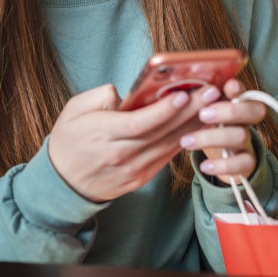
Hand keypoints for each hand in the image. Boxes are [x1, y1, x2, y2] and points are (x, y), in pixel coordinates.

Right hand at [48, 83, 222, 202]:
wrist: (63, 183)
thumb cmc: (69, 140)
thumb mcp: (73, 110)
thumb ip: (100, 96)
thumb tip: (128, 93)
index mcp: (102, 135)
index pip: (139, 123)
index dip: (164, 110)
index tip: (184, 94)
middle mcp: (121, 154)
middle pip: (162, 132)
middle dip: (190, 111)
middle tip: (213, 93)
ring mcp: (133, 169)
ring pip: (170, 144)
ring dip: (195, 125)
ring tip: (214, 105)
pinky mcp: (142, 177)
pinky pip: (167, 155)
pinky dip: (186, 140)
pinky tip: (201, 125)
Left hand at [178, 78, 266, 184]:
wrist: (220, 158)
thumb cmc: (207, 126)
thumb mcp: (202, 111)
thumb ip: (196, 100)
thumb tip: (178, 90)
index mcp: (236, 102)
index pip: (245, 90)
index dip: (239, 88)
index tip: (227, 87)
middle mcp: (246, 120)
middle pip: (255, 110)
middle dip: (230, 111)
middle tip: (202, 114)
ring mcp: (248, 141)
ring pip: (241, 135)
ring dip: (212, 137)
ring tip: (186, 141)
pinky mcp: (247, 163)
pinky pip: (243, 163)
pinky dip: (223, 165)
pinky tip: (204, 166)